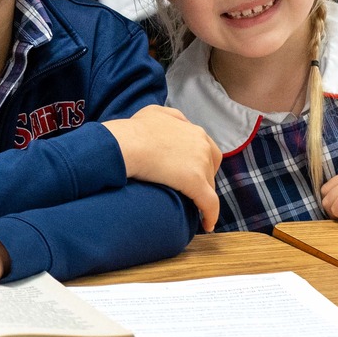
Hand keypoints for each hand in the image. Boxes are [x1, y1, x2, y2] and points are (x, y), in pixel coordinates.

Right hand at [104, 106, 222, 231]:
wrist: (126, 144)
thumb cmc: (135, 129)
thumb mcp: (156, 112)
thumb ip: (174, 117)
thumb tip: (180, 122)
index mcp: (195, 131)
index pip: (209, 150)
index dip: (203, 163)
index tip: (190, 171)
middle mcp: (202, 145)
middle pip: (210, 168)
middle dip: (203, 178)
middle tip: (188, 188)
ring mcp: (200, 164)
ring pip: (208, 185)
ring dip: (201, 195)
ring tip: (190, 206)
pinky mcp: (195, 183)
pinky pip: (209, 203)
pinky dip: (210, 215)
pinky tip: (207, 224)